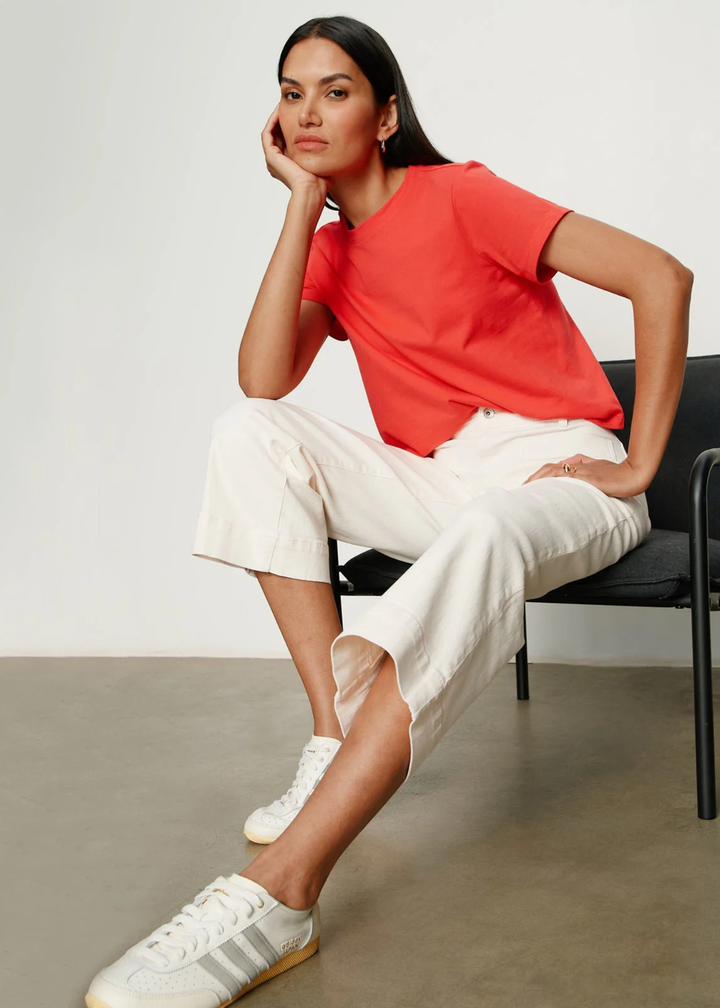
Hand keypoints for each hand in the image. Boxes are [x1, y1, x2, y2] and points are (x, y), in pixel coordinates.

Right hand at [261, 103, 330, 202]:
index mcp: (287, 164)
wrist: (313, 190)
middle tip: (287, 104)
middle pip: (277, 135)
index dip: (290, 125)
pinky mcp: (271, 157)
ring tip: (282, 104)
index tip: (298, 113)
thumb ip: (319, 150)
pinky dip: (272, 121)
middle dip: (282, 119)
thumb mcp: (320, 160)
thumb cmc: (320, 181)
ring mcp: (272, 160)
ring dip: (276, 118)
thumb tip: (329, 139)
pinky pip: (267, 134)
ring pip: (271, 132)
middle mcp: (278, 162)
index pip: (286, 139)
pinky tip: (280, 111)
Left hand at [521, 453, 647, 497]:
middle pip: (550, 468)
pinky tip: (544, 486)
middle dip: (535, 478)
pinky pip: (565, 476)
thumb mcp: (599, 470)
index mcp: (579, 463)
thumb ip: (587, 470)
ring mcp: (581, 470)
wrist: (631, 475)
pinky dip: (552, 480)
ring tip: (528, 488)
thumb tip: (575, 476)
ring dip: (539, 479)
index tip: (530, 485)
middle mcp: (577, 465)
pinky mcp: (585, 477)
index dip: (540, 475)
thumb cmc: (617, 474)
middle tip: (523, 487)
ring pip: (553, 471)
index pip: (554, 468)